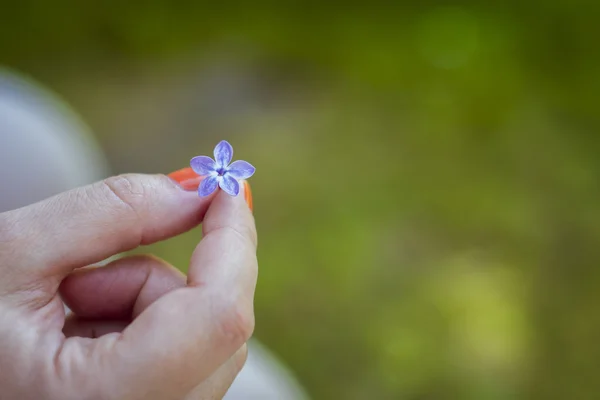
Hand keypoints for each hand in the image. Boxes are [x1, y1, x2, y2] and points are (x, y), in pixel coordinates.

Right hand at [0, 173, 257, 399]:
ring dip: (144, 300)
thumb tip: (196, 191)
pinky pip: (185, 354)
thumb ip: (111, 212)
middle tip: (96, 262)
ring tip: (66, 307)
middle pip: (219, 327)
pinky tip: (80, 332)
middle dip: (164, 274)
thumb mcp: (11, 255)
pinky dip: (143, 324)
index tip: (228, 188)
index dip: (234, 241)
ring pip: (203, 337)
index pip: (219, 315)